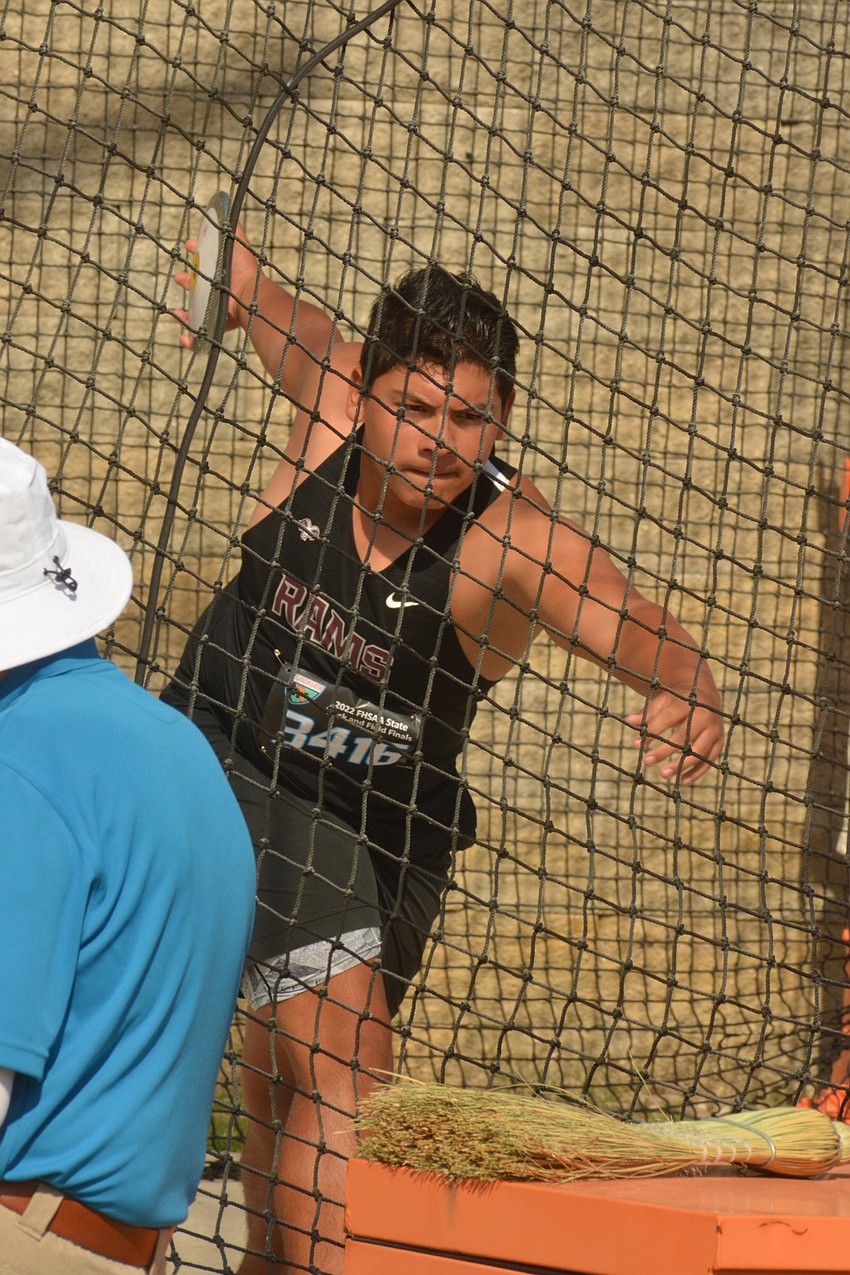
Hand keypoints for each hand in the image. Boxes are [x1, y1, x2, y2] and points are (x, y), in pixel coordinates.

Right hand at [172, 222, 261, 348]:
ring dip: (185, 313)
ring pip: (198, 312)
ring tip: (177, 312)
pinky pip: (201, 336)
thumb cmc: (242, 270)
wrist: (250, 298)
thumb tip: (225, 204)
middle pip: (201, 287)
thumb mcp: (235, 242)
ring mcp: (220, 309)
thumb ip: (231, 226)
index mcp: (225, 271)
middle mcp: (223, 291)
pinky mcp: (218, 327)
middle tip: (179, 277)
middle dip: (187, 281)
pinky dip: (191, 337)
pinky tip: (184, 336)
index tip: (188, 245)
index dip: (197, 252)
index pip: (209, 260)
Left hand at [626, 689, 723, 784]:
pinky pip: (709, 760)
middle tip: (646, 762)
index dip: (653, 732)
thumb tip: (629, 721)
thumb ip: (647, 713)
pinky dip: (696, 772)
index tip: (636, 745)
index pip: (668, 719)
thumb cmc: (677, 701)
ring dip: (680, 765)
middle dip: (664, 751)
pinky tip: (682, 781)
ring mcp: (714, 730)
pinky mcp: (719, 742)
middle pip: (683, 737)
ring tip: (662, 774)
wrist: (704, 698)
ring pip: (698, 752)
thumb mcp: (662, 702)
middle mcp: (704, 716)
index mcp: (688, 703)